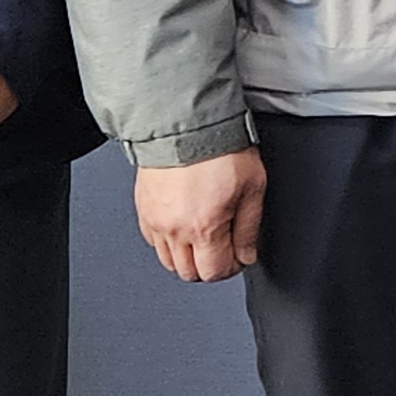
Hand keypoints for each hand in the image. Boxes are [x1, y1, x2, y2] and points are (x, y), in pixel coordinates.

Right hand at [134, 148, 269, 282]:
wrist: (187, 123)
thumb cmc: (220, 148)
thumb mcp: (253, 187)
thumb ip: (249, 228)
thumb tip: (247, 254)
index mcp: (205, 226)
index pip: (215, 272)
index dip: (232, 267)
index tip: (238, 255)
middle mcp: (175, 229)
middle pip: (189, 273)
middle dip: (209, 265)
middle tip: (223, 246)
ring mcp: (155, 221)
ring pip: (168, 261)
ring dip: (187, 256)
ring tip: (204, 235)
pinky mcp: (143, 209)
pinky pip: (152, 241)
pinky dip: (168, 241)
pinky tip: (184, 224)